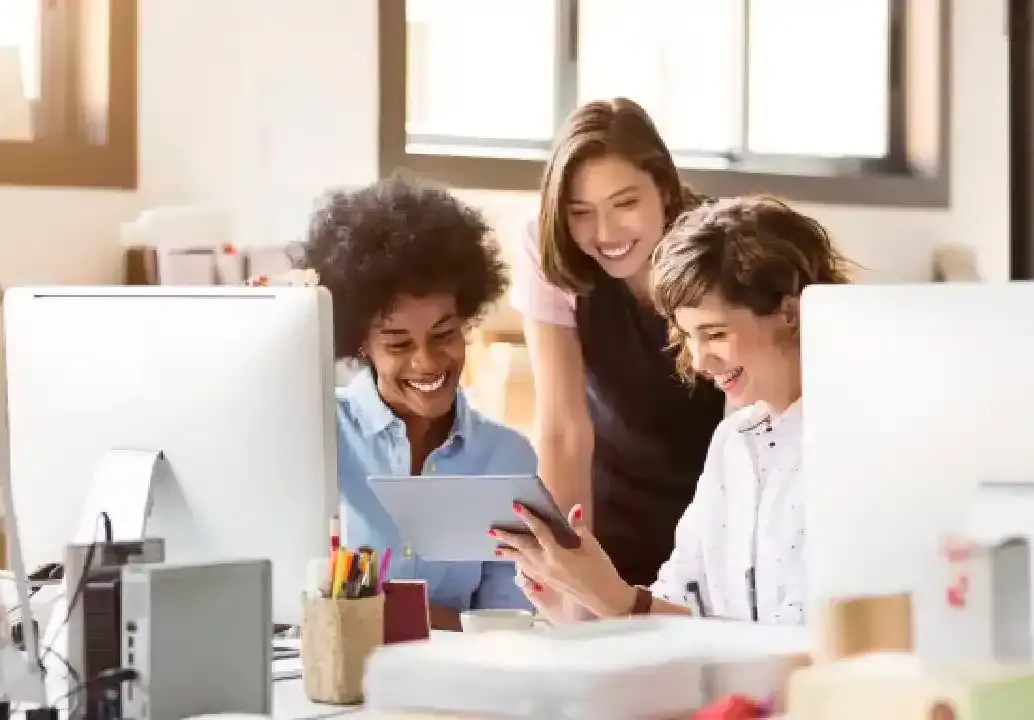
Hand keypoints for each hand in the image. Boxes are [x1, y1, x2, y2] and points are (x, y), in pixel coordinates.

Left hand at [493, 503, 635, 618]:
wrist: (604, 597)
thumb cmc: (600, 569)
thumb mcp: (592, 546)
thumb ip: (579, 528)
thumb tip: (574, 509)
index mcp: (557, 554)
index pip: (539, 532)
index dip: (528, 518)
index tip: (515, 507)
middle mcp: (546, 565)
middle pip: (523, 549)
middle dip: (508, 539)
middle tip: (492, 531)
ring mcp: (545, 576)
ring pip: (523, 562)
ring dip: (510, 554)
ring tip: (497, 549)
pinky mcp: (548, 582)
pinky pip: (529, 571)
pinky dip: (521, 565)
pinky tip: (517, 563)